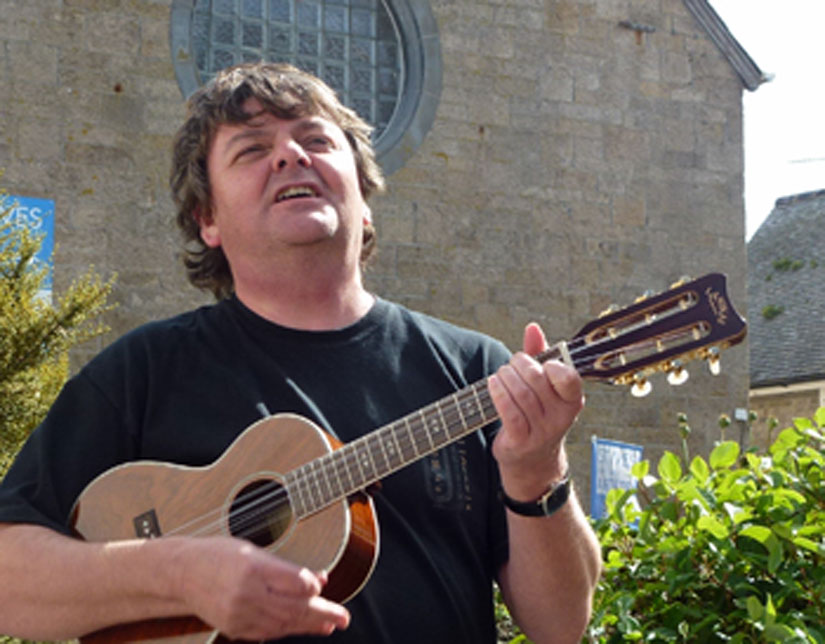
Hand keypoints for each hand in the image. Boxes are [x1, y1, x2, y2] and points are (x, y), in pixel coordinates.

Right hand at [172, 536, 349, 639]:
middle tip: (344, 617)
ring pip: (283, 624)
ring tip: (331, 623)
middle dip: (323, 613)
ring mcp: (239, 615)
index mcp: (253, 568)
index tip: (324, 583)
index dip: (313, 586)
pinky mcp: (234, 628)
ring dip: (310, 625)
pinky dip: (288, 629)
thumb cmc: (219, 555)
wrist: (182, 574)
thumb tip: (319, 579)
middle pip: (293, 608)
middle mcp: (246, 594)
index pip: (296, 583)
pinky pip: (268, 632)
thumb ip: (286, 568)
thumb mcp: (254, 551)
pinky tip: (304, 627)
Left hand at [488, 323, 583, 498]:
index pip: (568, 377)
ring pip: (521, 394)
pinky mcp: (521, 441)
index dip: (550, 365)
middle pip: (536, 379)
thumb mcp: (545, 387)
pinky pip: (509, 412)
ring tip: (500, 376)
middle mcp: (561, 417)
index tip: (539, 364)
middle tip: (511, 366)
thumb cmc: (537, 415)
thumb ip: (540, 355)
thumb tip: (532, 327)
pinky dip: (498, 394)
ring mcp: (542, 431)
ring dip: (504, 378)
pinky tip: (493, 385)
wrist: (533, 463)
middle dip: (518, 365)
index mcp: (572, 400)